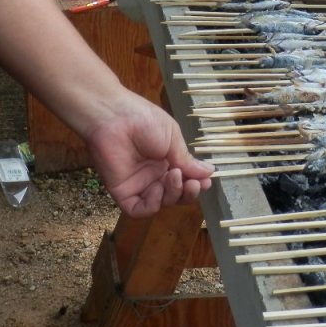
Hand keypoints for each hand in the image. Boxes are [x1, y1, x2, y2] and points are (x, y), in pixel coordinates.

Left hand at [80, 92, 212, 217]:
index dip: (196, 183)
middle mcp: (154, 175)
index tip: (206, 181)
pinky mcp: (123, 192)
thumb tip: (210, 172)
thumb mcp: (172, 138)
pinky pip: (140, 209)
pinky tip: (157, 190)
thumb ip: (187, 160)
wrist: (115, 117)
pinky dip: (153, 205)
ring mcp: (139, 184)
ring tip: (174, 176)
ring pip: (162, 203)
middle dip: (188, 192)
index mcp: (167, 160)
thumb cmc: (144, 120)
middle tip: (193, 183)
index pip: (185, 180)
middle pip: (176, 195)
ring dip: (173, 194)